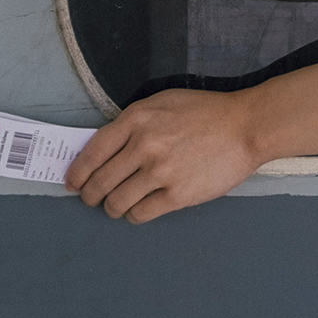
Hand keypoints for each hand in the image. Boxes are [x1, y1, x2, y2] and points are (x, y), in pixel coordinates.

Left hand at [64, 86, 263, 223]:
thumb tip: (105, 148)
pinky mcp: (177, 195)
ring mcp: (160, 172)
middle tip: (92, 198)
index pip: (92, 152)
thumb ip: (133, 123)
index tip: (73, 183)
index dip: (77, 172)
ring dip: (111, 208)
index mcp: (136, 119)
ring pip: (116, 202)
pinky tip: (138, 210)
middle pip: (100, 182)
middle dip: (90, 195)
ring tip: (116, 205)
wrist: (245, 127)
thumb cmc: (205, 112)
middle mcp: (144, 146)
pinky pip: (140, 214)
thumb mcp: (162, 103)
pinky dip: (133, 215)